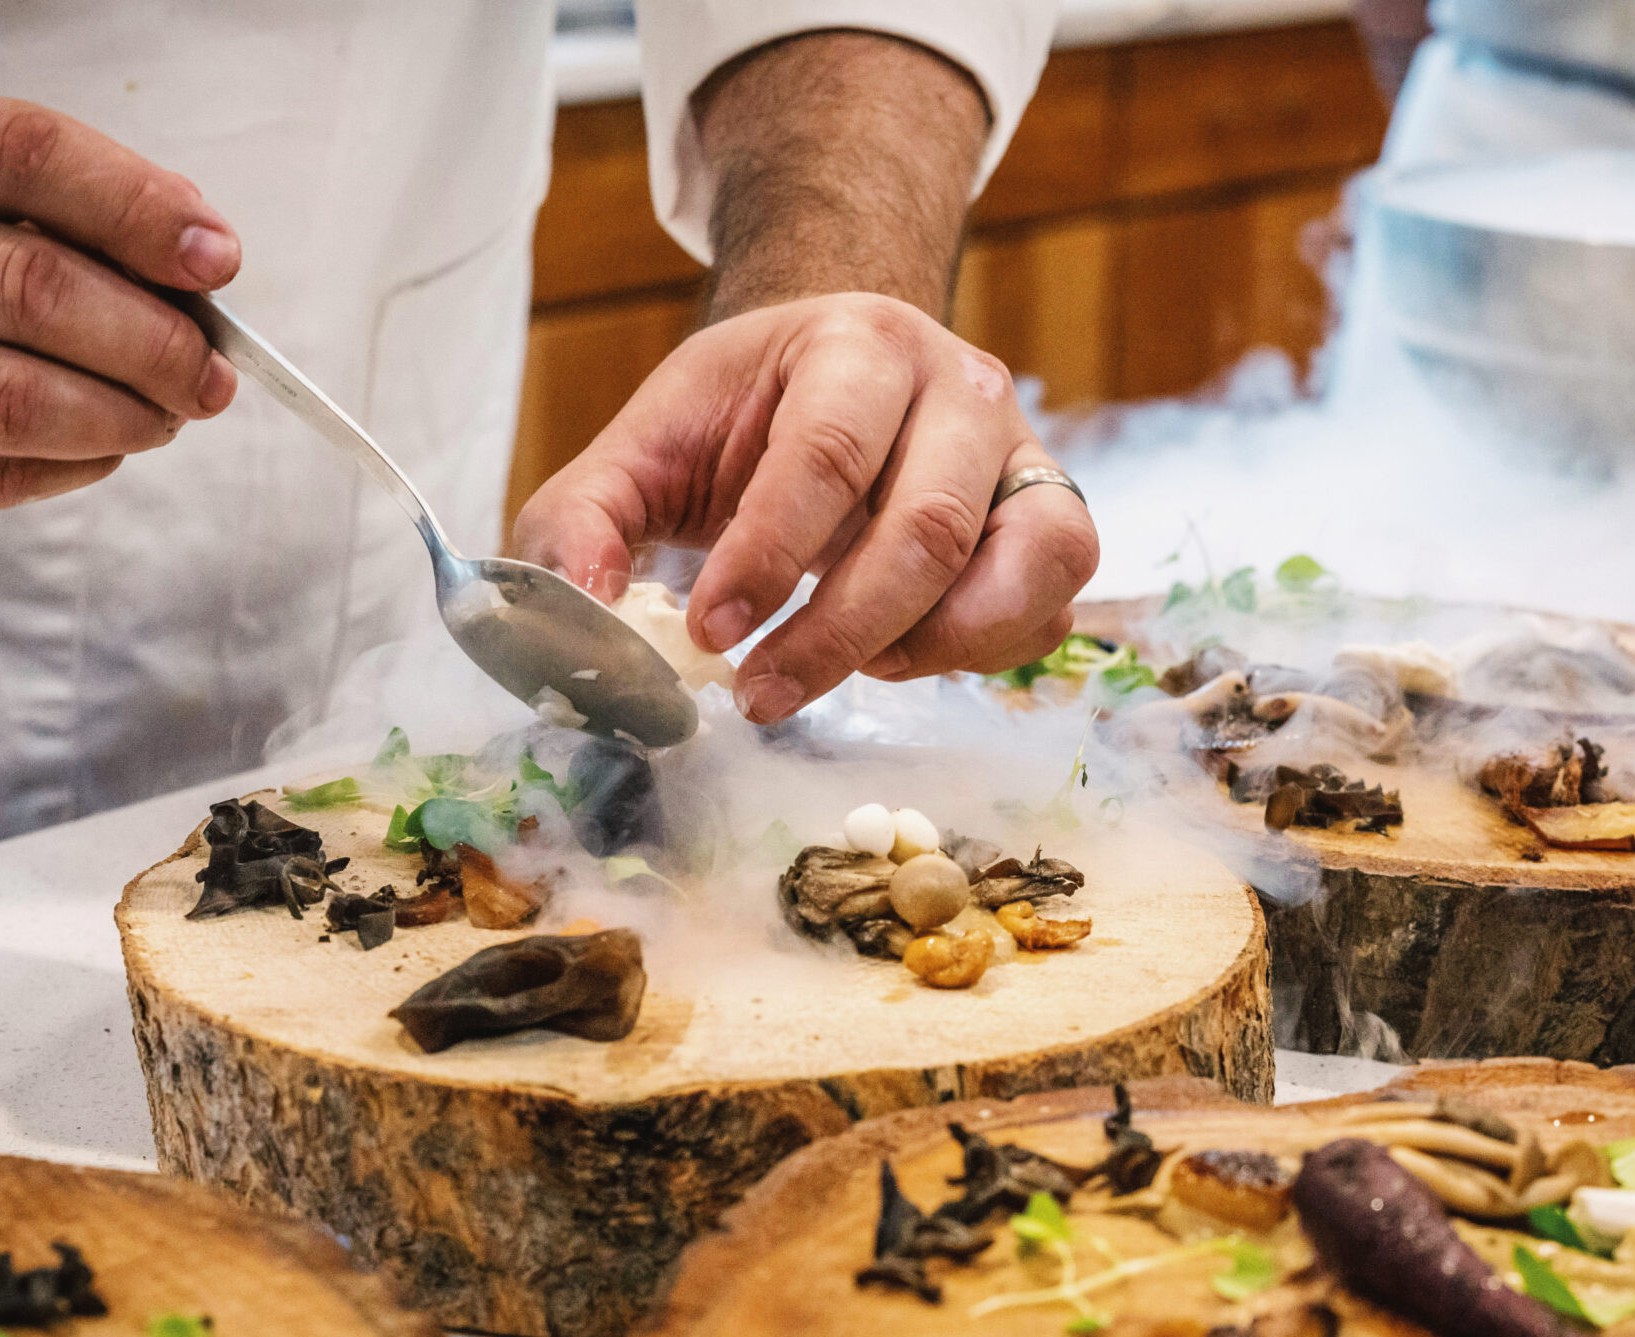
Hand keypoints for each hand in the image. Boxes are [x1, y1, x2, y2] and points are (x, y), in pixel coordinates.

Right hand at [0, 97, 239, 542]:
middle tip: (211, 374)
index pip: (20, 153)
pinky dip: (76, 466)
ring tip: (166, 416)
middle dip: (153, 340)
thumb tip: (200, 260)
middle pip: (29, 286)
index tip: (218, 262)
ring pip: (10, 397)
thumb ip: (59, 219)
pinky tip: (100, 449)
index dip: (135, 207)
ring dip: (123, 414)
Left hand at [511, 292, 1098, 723]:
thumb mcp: (646, 446)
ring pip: (1024, 564)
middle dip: (839, 632)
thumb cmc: (744, 417)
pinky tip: (902, 654)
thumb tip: (582, 611)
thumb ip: (584, 520)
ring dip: (931, 646)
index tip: (710, 634)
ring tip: (853, 671)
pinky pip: (1052, 606)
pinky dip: (984, 652)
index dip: (768, 557)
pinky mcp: (1052, 518)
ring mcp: (1024, 452)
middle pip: (927, 526)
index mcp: (856, 344)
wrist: (842, 373)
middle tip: (761, 694)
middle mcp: (961, 387)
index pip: (825, 454)